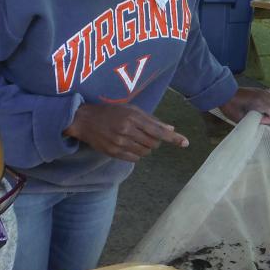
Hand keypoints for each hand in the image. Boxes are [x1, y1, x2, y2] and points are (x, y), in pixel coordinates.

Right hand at [63, 102, 187, 160]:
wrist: (84, 120)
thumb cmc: (110, 112)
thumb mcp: (131, 110)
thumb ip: (151, 119)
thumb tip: (171, 128)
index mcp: (133, 118)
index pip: (159, 131)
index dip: (174, 138)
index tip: (186, 143)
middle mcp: (127, 131)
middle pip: (154, 143)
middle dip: (155, 141)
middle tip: (146, 134)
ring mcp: (120, 143)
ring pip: (145, 152)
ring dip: (146, 147)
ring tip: (136, 139)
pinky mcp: (113, 153)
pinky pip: (135, 159)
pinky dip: (137, 154)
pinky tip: (129, 146)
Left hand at [218, 87, 269, 124]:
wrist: (224, 93)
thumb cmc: (230, 106)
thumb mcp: (240, 118)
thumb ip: (253, 122)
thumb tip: (261, 124)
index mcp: (260, 102)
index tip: (260, 121)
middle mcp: (265, 96)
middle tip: (264, 120)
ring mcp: (264, 92)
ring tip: (265, 114)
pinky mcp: (262, 90)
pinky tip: (265, 107)